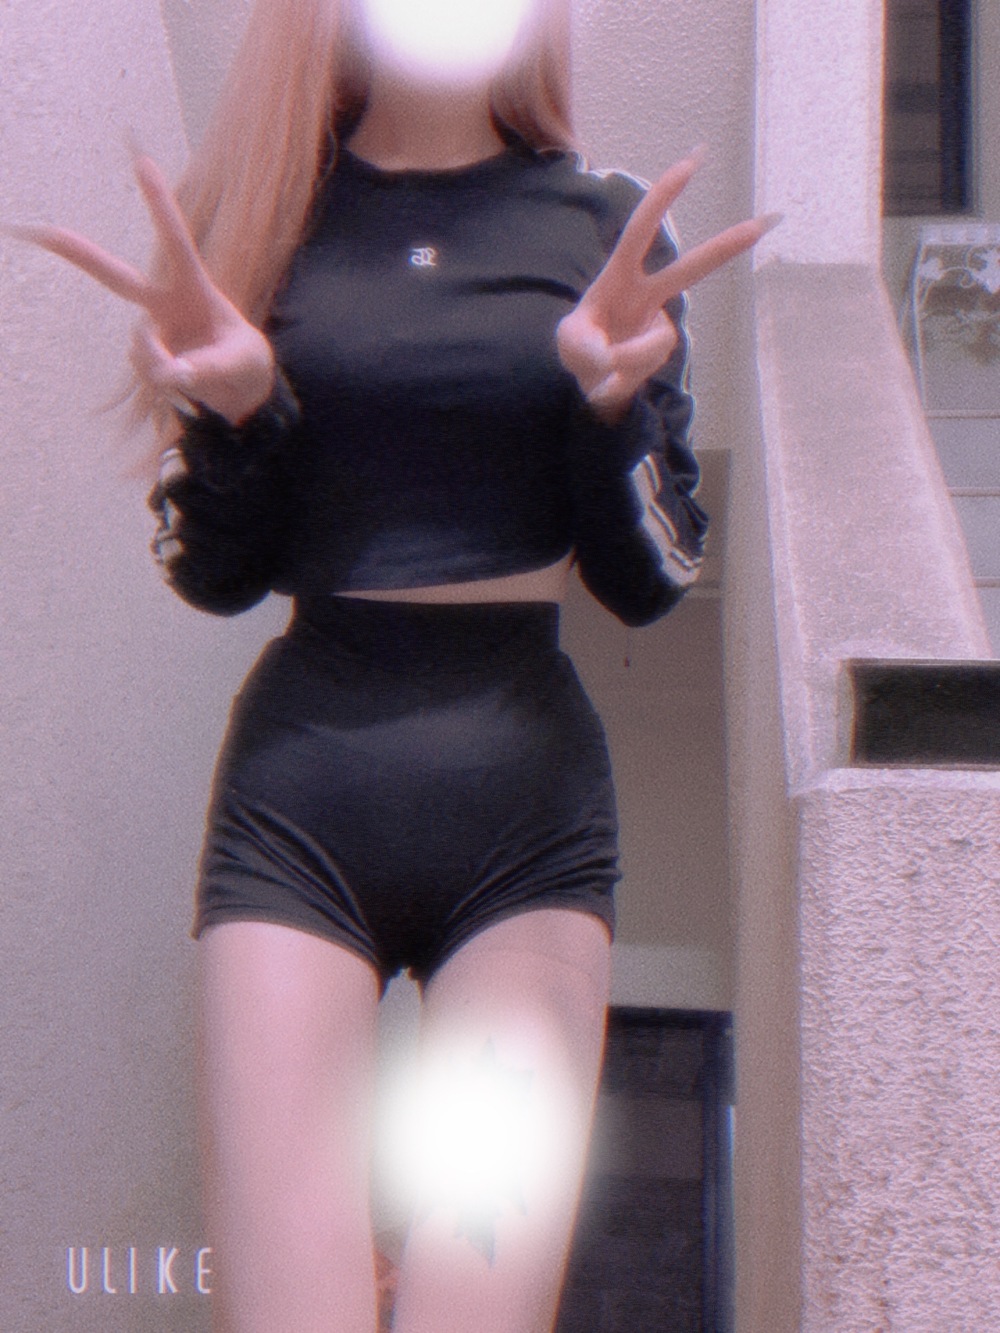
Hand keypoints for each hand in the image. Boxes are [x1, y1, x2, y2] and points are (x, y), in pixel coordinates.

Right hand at [7, 154, 274, 425]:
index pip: (176, 243)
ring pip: (144, 351)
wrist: (240, 391)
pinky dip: (165, 384)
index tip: (144, 163)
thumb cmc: (246, 363)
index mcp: (195, 288)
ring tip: (195, 377)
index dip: (160, 206)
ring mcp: (152, 331)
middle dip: (77, 253)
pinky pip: (147, 374)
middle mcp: (166, 303)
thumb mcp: (243, 364)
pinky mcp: (145, 358)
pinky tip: (182, 382)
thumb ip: (210, 368)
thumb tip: (171, 374)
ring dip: (166, 369)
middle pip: (117, 277)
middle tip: (36, 231)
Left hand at [556, 149, 779, 421]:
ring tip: (607, 363)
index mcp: (619, 275)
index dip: (663, 197)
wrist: (591, 381)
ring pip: (659, 341)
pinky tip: (619, 372)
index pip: (641, 231)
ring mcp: (657, 322)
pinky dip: (629, 371)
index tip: (692, 162)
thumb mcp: (569, 344)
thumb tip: (616, 359)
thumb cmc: (579, 349)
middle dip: (728, 246)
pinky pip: (649, 363)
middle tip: (767, 221)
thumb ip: (587, 347)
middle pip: (692, 268)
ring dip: (629, 358)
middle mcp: (646, 294)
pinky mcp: (663, 349)